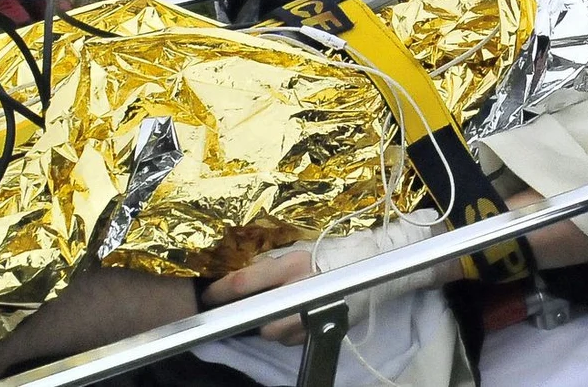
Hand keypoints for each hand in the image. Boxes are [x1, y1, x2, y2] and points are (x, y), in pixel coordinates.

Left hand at [201, 211, 447, 344]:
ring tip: (276, 310)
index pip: (245, 282)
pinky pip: (294, 339)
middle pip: (258, 318)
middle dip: (245, 316)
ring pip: (274, 333)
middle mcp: (301, 291)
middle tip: (235, 311)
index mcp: (293, 264)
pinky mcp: (325, 328)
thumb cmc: (336, 250)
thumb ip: (274, 262)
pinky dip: (289, 332)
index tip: (208, 298)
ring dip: (269, 326)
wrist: (379, 264)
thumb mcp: (302, 247)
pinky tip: (296, 317)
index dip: (221, 293)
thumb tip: (239, 274)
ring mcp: (314, 315)